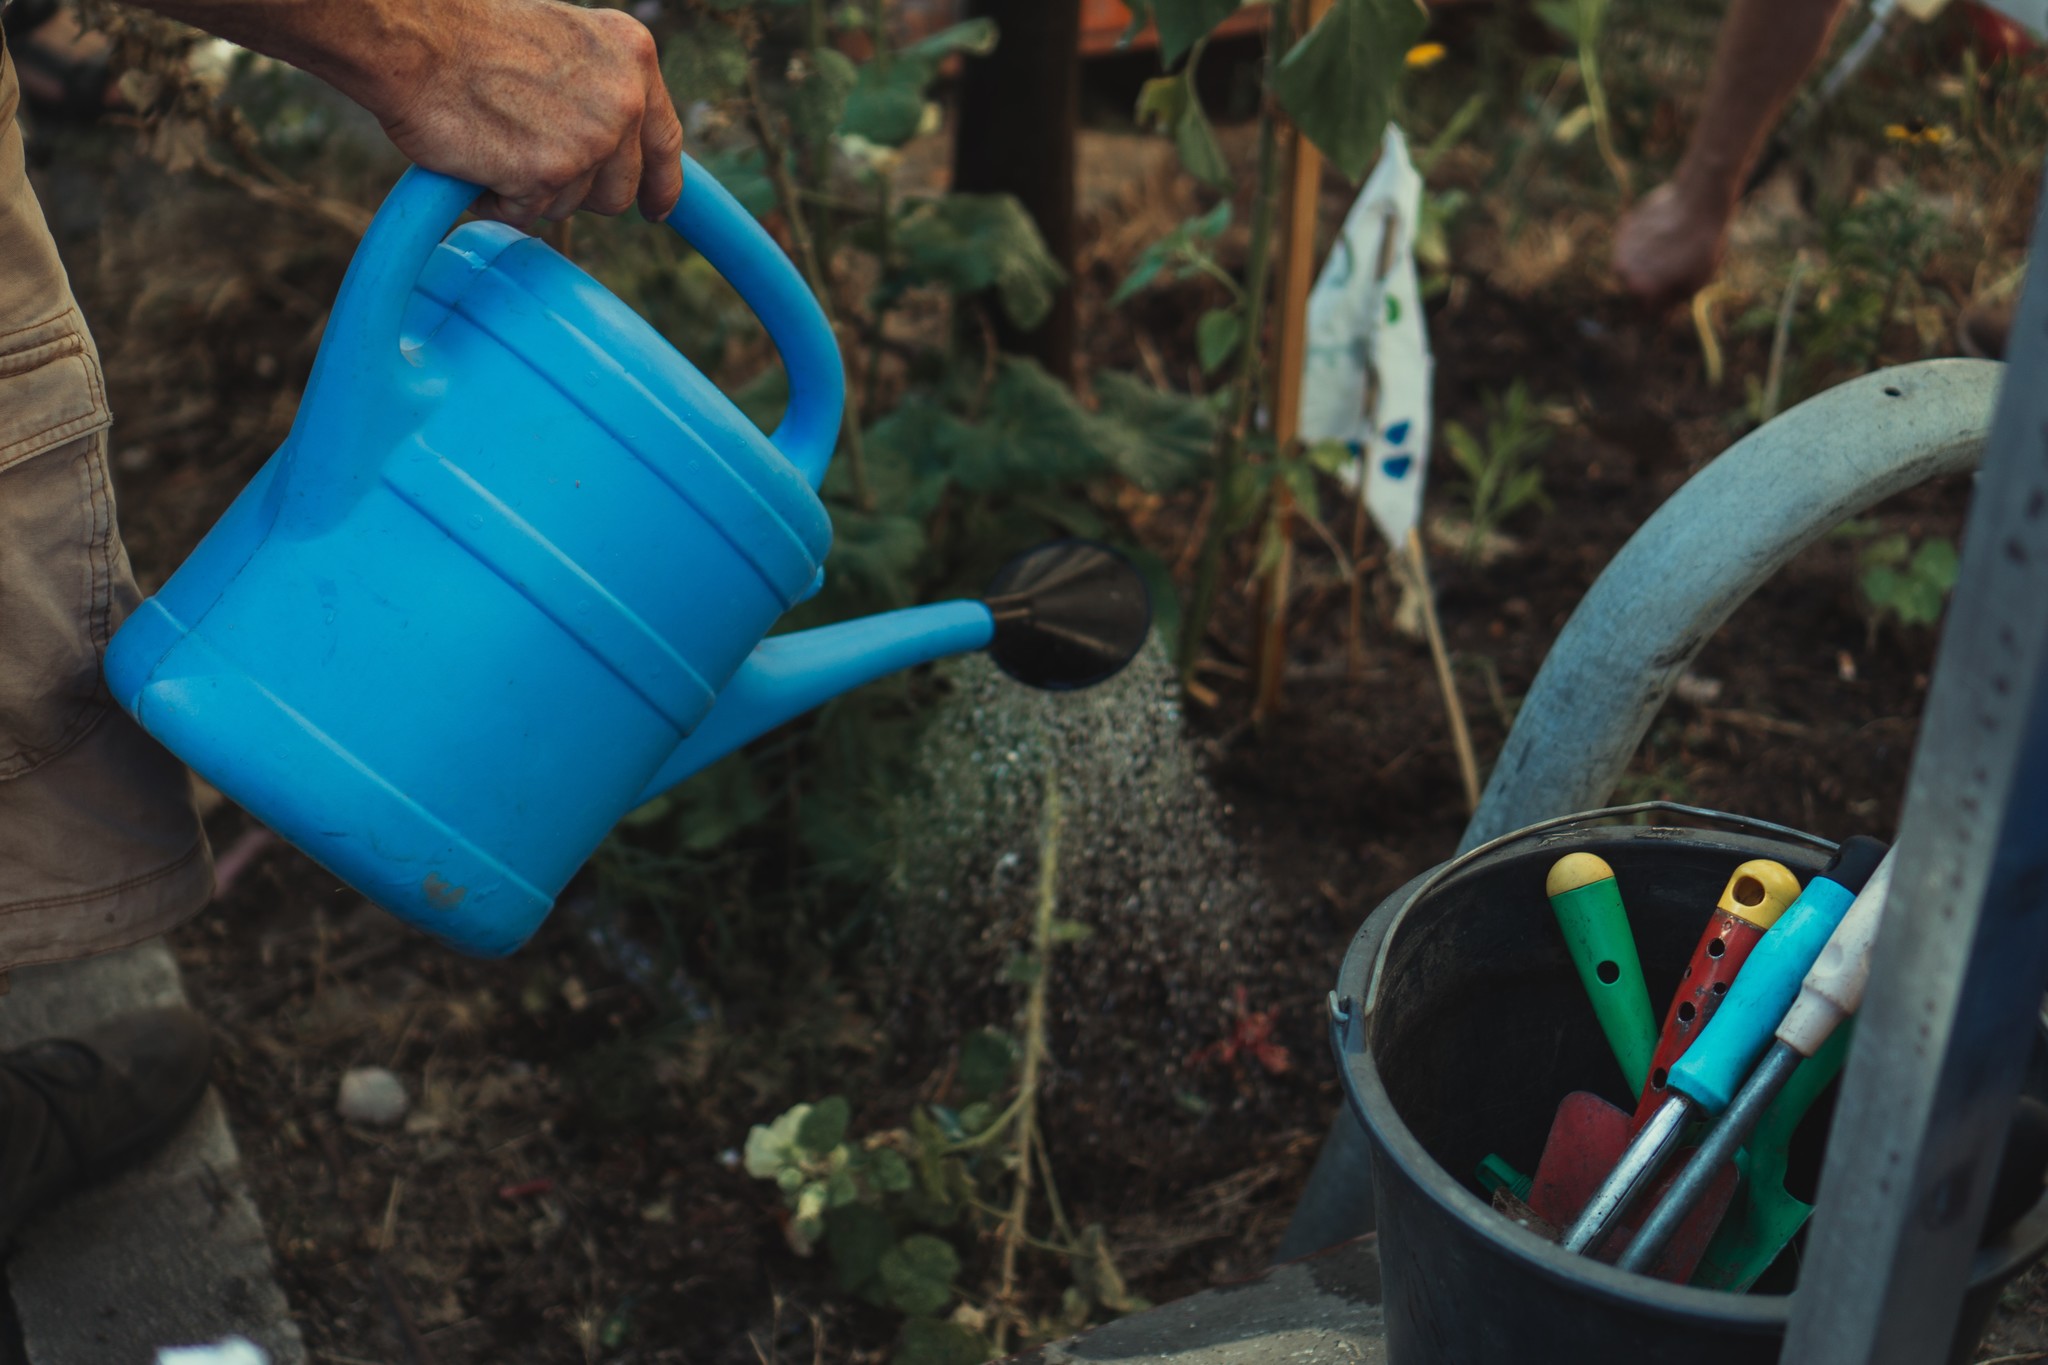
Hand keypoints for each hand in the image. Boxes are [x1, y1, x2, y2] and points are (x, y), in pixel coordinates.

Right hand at [363, 0, 684, 226]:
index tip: (655, 210)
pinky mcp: (550, 175)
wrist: (414, 38)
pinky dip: (499, 200)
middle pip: (620, 190)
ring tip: (495, 140)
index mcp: (633, 56)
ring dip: (533, 191)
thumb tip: (616, 144)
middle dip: (579, 190)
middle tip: (531, 159)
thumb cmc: (471, 37)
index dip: (661, 185)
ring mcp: (592, 140)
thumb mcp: (564, 43)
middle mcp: (625, 100)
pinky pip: (530, 215)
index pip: (665, 141)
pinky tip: (478, 159)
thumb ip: (600, 88)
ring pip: (574, 206)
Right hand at [1612, 183, 1730, 310]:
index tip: (1676, 294)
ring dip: (1646, 264)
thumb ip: (1672, 303)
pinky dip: (1644, 244)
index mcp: (1640, 288)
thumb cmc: (1703, 244)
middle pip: (1635, 289)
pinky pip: (1631, 246)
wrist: (1699, 199)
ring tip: (1671, 249)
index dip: (1662, 306)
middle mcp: (1623, 271)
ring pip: (1631, 267)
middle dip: (1651, 285)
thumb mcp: (1696, 283)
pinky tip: (1663, 233)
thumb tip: (1659, 318)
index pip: (1645, 311)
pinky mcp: (1623, 228)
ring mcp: (1620, 248)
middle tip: (1676, 269)